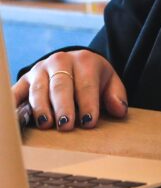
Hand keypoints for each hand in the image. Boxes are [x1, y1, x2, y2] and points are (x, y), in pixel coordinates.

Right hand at [11, 50, 127, 130]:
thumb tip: (119, 110)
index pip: (86, 84)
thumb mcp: (109, 82)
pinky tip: (16, 117)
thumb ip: (116, 96)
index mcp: (85, 61)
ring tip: (46, 125)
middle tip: (66, 126)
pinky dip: (14, 104)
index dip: (88, 103)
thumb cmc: (93, 78)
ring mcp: (40, 69)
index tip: (89, 122)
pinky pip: (16, 92)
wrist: (72, 63)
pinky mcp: (24, 79)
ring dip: (41, 107)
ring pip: (39, 89)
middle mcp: (60, 61)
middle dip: (64, 106)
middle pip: (61, 86)